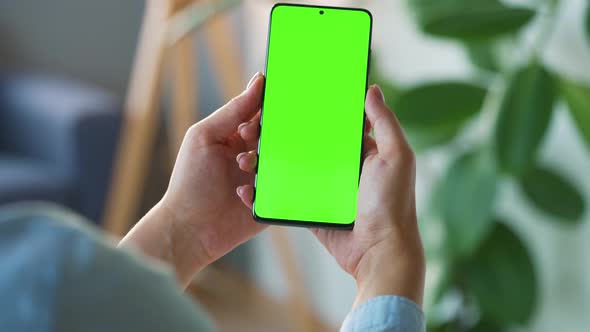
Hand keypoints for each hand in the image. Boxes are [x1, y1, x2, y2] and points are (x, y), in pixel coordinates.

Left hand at [121, 73, 266, 286]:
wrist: (190, 229)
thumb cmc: (191, 181)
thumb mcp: (206, 136)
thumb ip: (233, 110)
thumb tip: (259, 81)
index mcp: (238, 136)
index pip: (263, 112)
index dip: (268, 107)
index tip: (271, 105)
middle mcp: (255, 155)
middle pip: (279, 135)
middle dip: (268, 135)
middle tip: (250, 141)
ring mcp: (266, 178)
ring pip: (286, 160)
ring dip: (265, 162)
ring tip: (243, 168)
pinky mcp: (273, 201)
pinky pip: (286, 188)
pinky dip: (264, 188)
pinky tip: (241, 193)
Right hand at [236, 85, 424, 307]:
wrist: (378, 251)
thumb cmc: (392, 203)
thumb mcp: (396, 156)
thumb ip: (385, 122)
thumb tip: (373, 89)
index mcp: (362, 152)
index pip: (336, 124)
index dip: (318, 110)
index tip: (292, 95)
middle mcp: (342, 167)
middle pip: (309, 144)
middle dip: (284, 133)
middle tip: (258, 122)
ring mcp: (325, 189)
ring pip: (293, 168)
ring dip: (270, 160)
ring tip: (247, 150)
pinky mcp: (311, 209)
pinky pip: (287, 196)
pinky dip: (267, 191)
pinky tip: (248, 185)